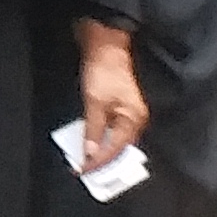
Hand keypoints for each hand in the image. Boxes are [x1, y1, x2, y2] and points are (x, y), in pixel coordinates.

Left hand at [73, 25, 146, 174]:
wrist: (105, 47)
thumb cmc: (103, 72)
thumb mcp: (95, 103)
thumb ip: (93, 129)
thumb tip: (90, 153)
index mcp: (134, 119)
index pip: (114, 149)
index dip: (97, 162)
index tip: (81, 170)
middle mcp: (135, 120)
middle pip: (118, 148)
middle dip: (101, 160)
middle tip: (82, 170)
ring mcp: (127, 114)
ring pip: (114, 140)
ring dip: (99, 151)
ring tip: (84, 162)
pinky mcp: (118, 108)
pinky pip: (110, 131)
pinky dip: (99, 139)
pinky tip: (89, 144)